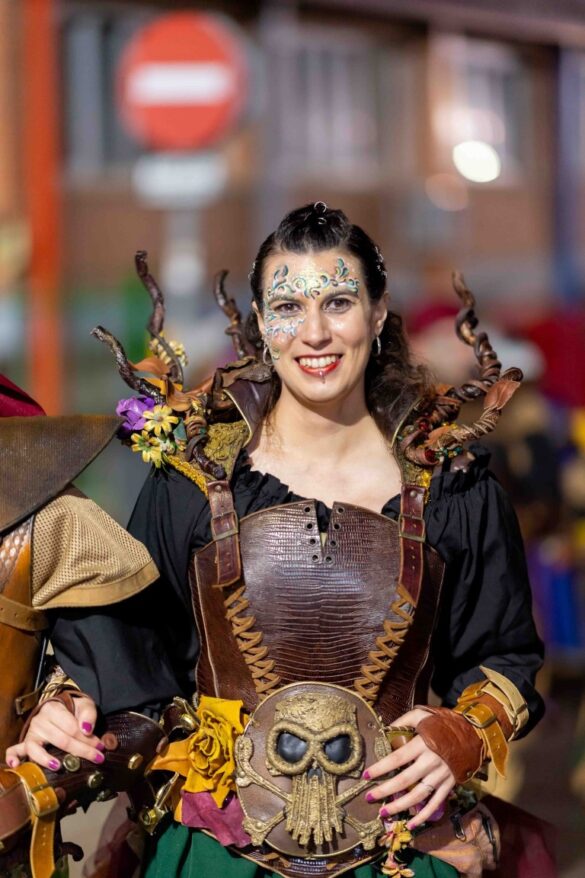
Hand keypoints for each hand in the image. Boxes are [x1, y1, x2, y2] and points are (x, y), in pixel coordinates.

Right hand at [5, 695, 103, 770]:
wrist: (61, 708)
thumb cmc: (74, 710)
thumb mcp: (84, 705)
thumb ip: (88, 715)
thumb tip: (86, 729)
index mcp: (54, 709)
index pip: (72, 727)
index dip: (87, 739)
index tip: (101, 747)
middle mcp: (40, 720)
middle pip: (60, 739)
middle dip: (80, 750)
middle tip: (97, 758)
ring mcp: (31, 733)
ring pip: (38, 748)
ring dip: (47, 759)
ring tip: (59, 766)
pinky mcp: (26, 743)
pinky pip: (15, 750)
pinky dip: (14, 757)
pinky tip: (17, 765)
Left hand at [363, 708, 454, 829]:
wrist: (471, 734)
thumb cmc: (442, 724)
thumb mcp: (422, 715)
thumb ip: (403, 721)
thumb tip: (383, 731)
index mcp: (423, 744)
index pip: (397, 758)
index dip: (381, 767)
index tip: (366, 775)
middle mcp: (431, 762)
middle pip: (405, 780)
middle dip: (385, 790)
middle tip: (369, 797)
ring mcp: (441, 776)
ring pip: (418, 795)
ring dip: (400, 805)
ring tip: (383, 812)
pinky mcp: (449, 785)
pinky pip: (436, 803)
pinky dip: (424, 816)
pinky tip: (411, 824)